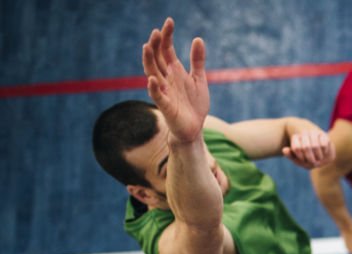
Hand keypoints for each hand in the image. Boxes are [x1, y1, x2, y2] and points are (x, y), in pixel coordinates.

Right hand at [142, 17, 208, 144]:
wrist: (195, 128)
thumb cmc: (194, 104)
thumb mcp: (199, 79)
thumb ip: (197, 60)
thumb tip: (197, 39)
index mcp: (174, 71)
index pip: (166, 50)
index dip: (167, 36)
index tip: (170, 21)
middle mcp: (166, 79)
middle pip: (156, 58)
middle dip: (156, 45)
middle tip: (157, 32)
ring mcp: (164, 91)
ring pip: (152, 73)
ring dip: (148, 61)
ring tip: (147, 47)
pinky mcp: (166, 106)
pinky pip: (157, 96)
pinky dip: (154, 88)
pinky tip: (152, 79)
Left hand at [283, 128, 335, 169]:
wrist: (321, 152)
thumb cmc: (308, 157)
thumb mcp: (299, 159)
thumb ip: (291, 156)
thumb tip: (284, 150)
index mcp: (295, 137)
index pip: (296, 148)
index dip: (300, 157)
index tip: (303, 160)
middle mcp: (304, 133)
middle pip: (306, 147)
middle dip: (310, 158)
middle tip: (313, 162)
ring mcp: (314, 132)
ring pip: (315, 145)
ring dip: (318, 156)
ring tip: (319, 159)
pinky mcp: (323, 134)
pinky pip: (323, 144)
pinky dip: (324, 152)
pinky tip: (324, 153)